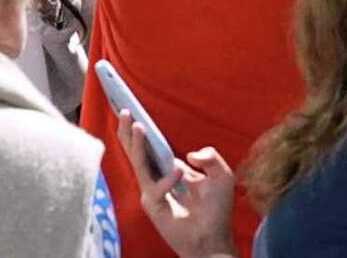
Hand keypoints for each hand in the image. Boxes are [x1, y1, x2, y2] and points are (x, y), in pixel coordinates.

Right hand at [113, 113, 238, 257]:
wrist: (214, 238)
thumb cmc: (216, 209)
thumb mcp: (221, 175)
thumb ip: (211, 157)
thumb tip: (189, 156)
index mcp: (167, 168)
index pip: (148, 146)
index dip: (138, 130)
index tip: (129, 109)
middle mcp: (155, 177)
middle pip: (135, 151)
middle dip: (127, 131)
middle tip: (124, 110)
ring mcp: (151, 192)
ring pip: (140, 165)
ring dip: (137, 145)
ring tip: (138, 126)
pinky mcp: (154, 206)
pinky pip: (156, 189)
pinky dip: (167, 180)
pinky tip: (179, 172)